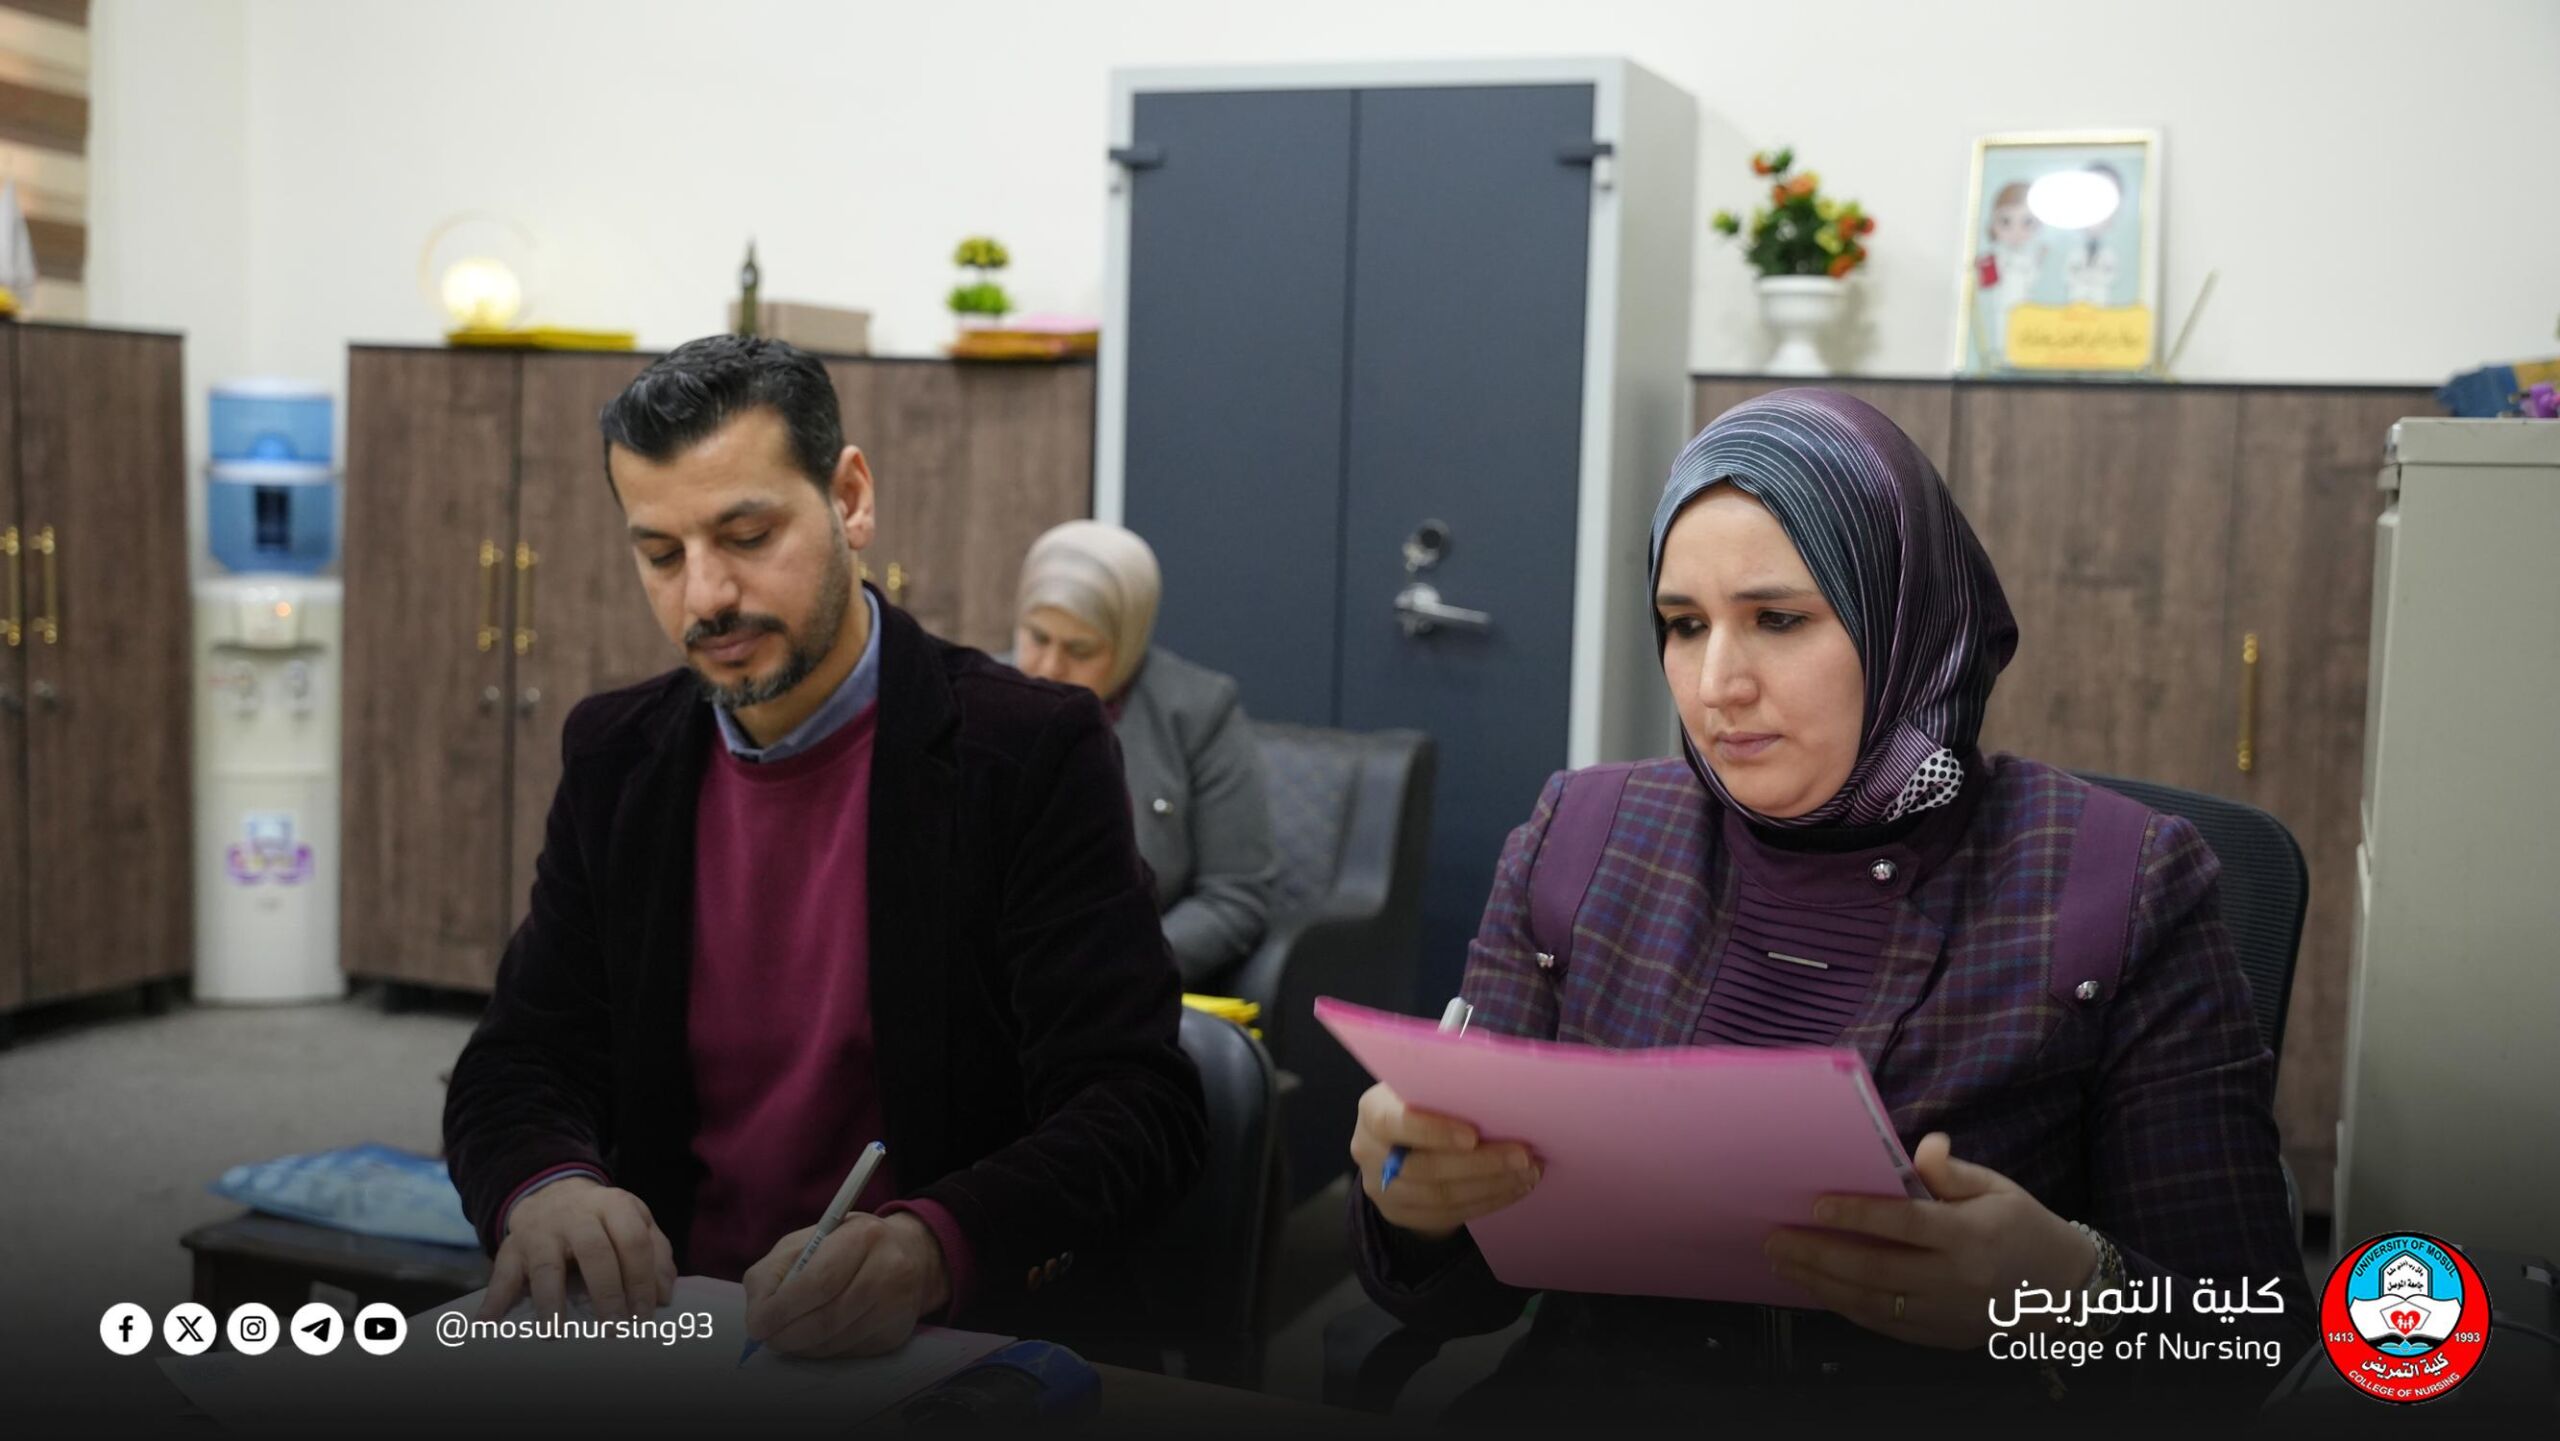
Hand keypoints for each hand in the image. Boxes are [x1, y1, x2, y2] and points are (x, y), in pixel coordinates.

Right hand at [480, 1178, 676, 1321]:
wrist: (553, 1193)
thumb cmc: (603, 1220)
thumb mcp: (634, 1222)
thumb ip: (655, 1252)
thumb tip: (664, 1294)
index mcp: (613, 1205)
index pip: (633, 1241)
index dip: (642, 1278)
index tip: (645, 1314)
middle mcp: (577, 1215)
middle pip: (595, 1251)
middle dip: (607, 1291)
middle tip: (615, 1327)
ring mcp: (541, 1231)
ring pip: (547, 1265)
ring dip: (550, 1301)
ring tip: (554, 1332)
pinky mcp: (512, 1247)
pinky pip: (501, 1273)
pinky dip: (494, 1300)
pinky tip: (487, 1324)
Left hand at [742, 1212, 949, 1357]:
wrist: (909, 1254)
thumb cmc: (847, 1245)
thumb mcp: (809, 1240)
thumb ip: (775, 1270)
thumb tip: (757, 1315)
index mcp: (862, 1236)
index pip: (817, 1283)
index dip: (781, 1310)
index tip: (757, 1324)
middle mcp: (888, 1270)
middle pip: (826, 1319)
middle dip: (787, 1334)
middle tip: (767, 1338)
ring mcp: (896, 1305)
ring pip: (835, 1342)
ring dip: (802, 1346)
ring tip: (789, 1335)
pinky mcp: (896, 1333)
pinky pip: (848, 1352)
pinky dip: (823, 1350)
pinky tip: (817, 1336)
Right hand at [1349, 1082, 1538, 1242]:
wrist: (1402, 1143)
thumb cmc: (1424, 1103)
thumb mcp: (1425, 1086)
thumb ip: (1448, 1085)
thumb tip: (1496, 1080)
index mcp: (1373, 1111)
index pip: (1395, 1123)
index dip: (1433, 1131)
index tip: (1474, 1135)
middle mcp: (1369, 1152)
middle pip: (1425, 1167)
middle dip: (1481, 1163)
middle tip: (1523, 1155)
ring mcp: (1382, 1189)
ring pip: (1440, 1196)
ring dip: (1491, 1186)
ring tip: (1528, 1172)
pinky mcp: (1401, 1214)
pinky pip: (1448, 1215)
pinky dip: (1487, 1202)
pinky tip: (1514, 1188)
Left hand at [1762, 1132, 2094, 1348]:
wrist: (2060, 1289)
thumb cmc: (2022, 1226)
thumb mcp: (1996, 1188)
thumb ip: (1952, 1172)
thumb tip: (1924, 1146)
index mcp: (1969, 1235)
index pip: (1903, 1223)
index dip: (1856, 1216)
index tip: (1816, 1206)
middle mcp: (1955, 1279)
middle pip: (1875, 1268)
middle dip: (1818, 1253)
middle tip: (1776, 1239)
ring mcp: (1946, 1313)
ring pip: (1871, 1301)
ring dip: (1820, 1283)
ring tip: (1784, 1263)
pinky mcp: (1940, 1335)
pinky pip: (1883, 1323)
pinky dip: (1845, 1307)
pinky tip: (1818, 1289)